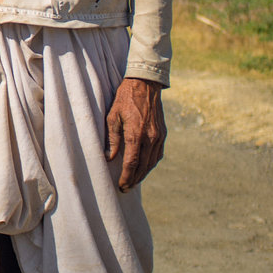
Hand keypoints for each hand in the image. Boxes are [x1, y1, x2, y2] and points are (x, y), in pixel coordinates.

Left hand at [105, 77, 165, 191]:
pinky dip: (151, 164)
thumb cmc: (125, 99)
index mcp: (136, 134)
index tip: (121, 185)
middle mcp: (150, 137)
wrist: (146, 84)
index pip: (132, 163)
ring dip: (143, 174)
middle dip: (134, 179)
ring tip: (133, 181)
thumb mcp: (113, 116)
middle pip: (143, 166)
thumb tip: (109, 157)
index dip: (126, 177)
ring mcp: (158, 136)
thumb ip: (112, 138)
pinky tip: (144, 167)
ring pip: (152, 162)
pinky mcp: (163, 133)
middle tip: (125, 188)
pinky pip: (158, 154)